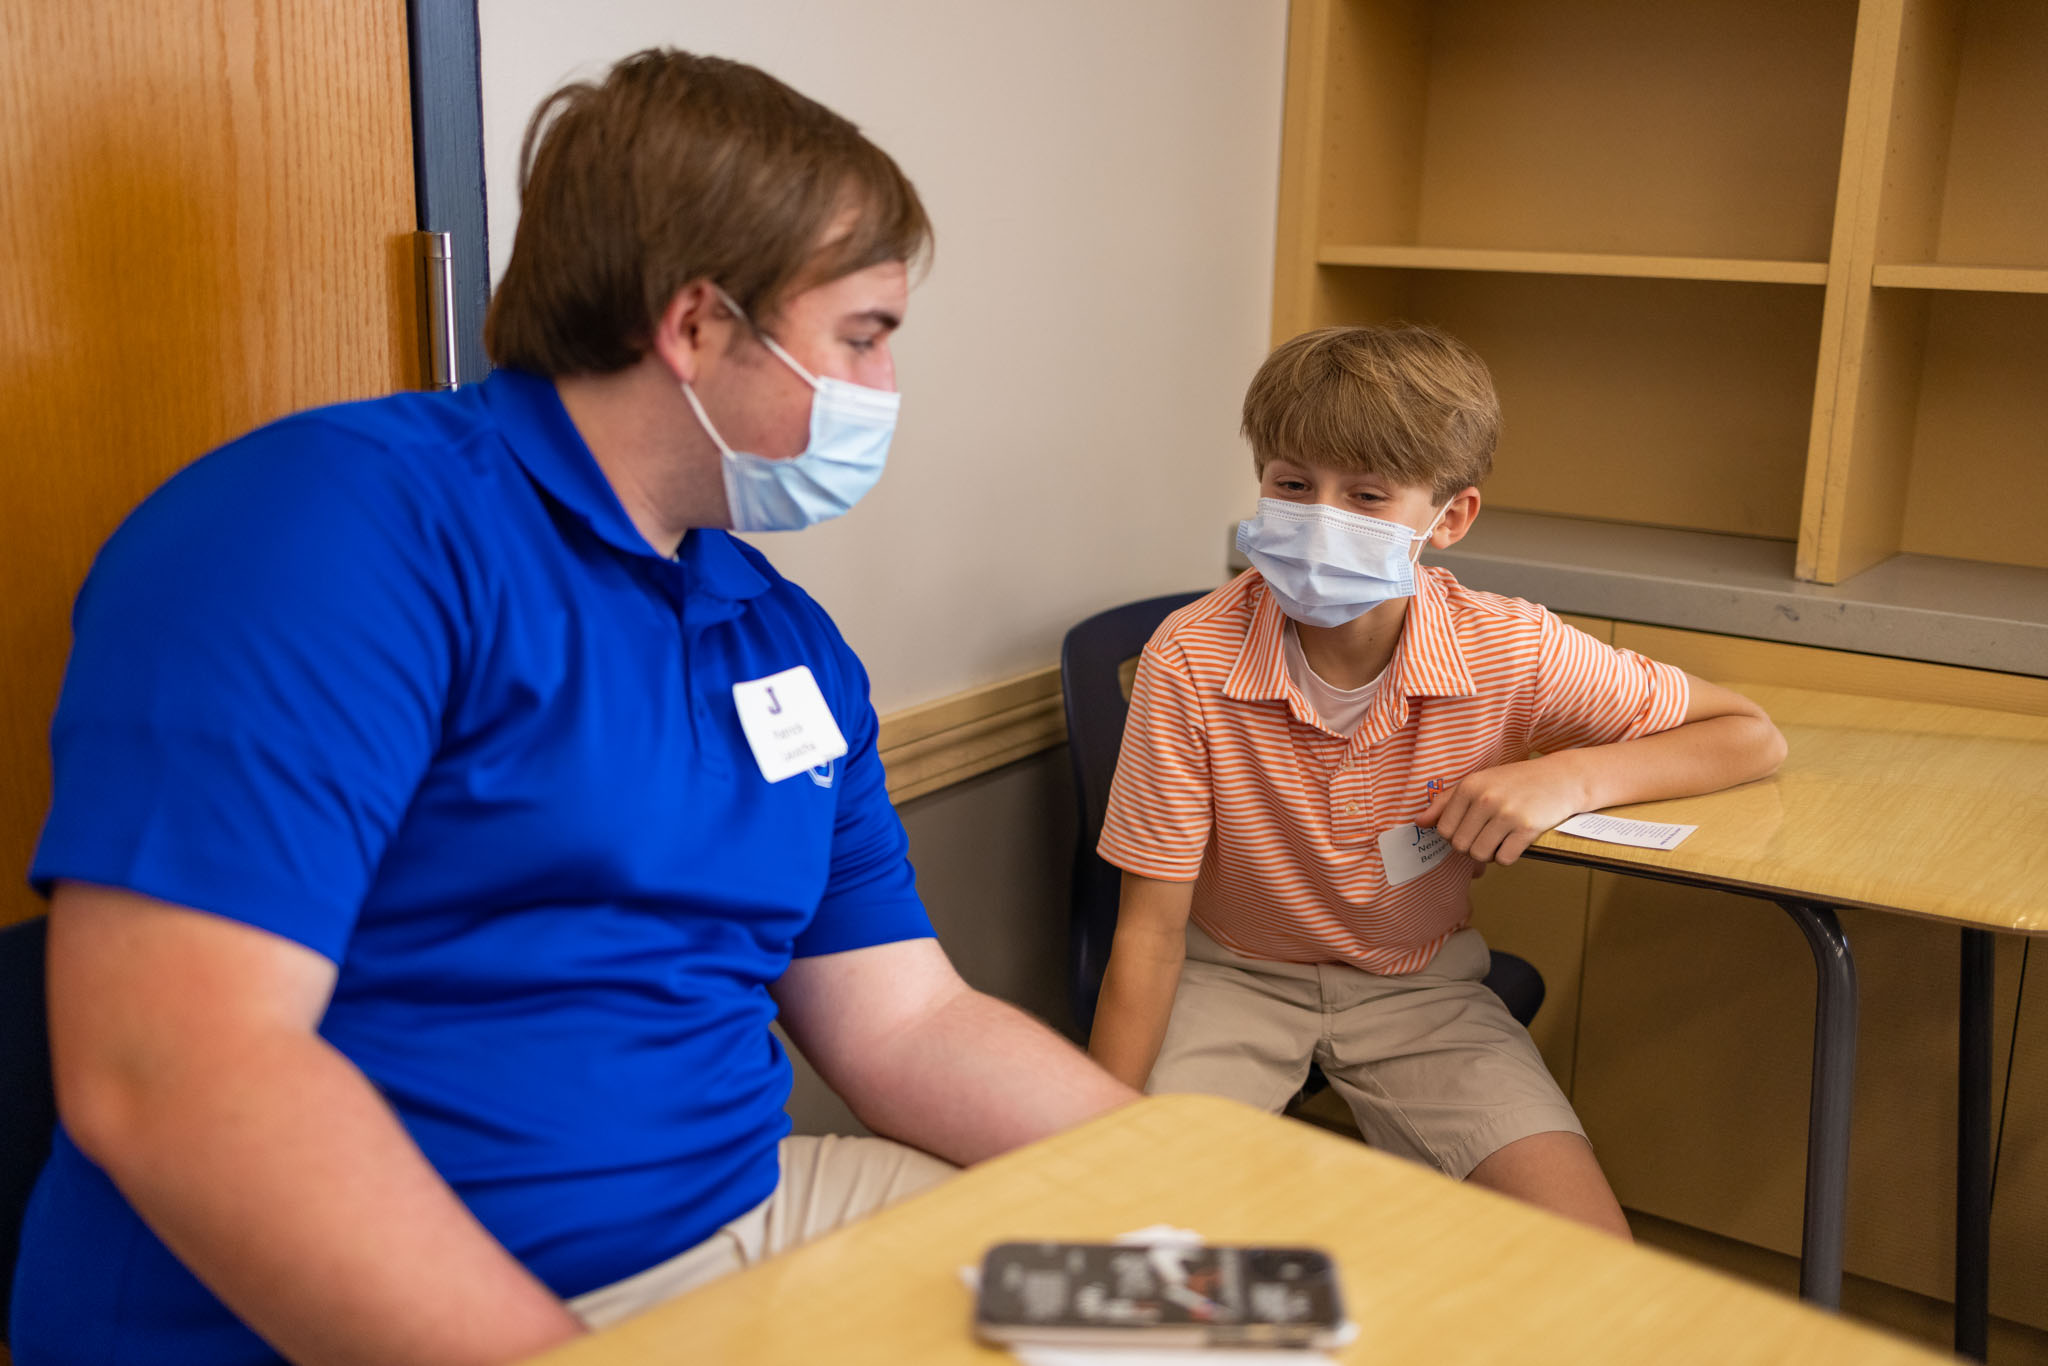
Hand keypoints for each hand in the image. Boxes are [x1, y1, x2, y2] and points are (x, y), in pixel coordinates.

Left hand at [1416, 755, 1587, 865]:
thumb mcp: (1480, 782)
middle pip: (1460, 846)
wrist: (1562, 777)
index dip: (1453, 837)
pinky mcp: (1527, 828)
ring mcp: (1507, 814)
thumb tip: (1420, 822)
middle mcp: (1485, 799)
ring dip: (1488, 855)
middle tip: (1485, 838)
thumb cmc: (1517, 782)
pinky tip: (1513, 843)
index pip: (1443, 830)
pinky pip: (1504, 859)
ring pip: (1480, 855)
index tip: (1468, 831)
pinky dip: (1506, 857)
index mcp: (1469, 786)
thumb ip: (1446, 802)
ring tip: (1498, 841)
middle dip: (1471, 848)